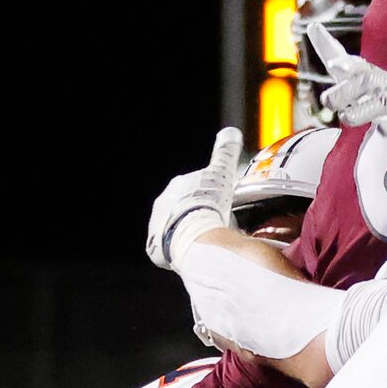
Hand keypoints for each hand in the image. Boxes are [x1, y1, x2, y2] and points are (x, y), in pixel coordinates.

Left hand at [146, 128, 243, 269]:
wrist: (193, 234)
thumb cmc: (207, 203)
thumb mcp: (221, 173)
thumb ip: (224, 152)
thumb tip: (231, 131)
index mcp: (176, 187)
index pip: (192, 190)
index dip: (206, 197)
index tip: (218, 205)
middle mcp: (161, 206)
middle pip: (182, 211)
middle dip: (196, 217)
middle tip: (216, 226)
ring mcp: (156, 228)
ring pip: (175, 231)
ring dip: (188, 236)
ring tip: (206, 244)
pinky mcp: (156, 249)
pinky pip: (168, 252)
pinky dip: (180, 253)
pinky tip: (194, 255)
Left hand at [305, 24, 386, 170]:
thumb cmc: (379, 90)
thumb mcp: (355, 72)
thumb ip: (333, 52)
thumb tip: (312, 26)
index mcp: (370, 72)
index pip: (357, 63)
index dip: (346, 63)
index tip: (333, 64)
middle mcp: (384, 83)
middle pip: (367, 80)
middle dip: (346, 90)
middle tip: (328, 100)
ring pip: (381, 102)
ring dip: (361, 110)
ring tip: (345, 116)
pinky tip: (382, 129)